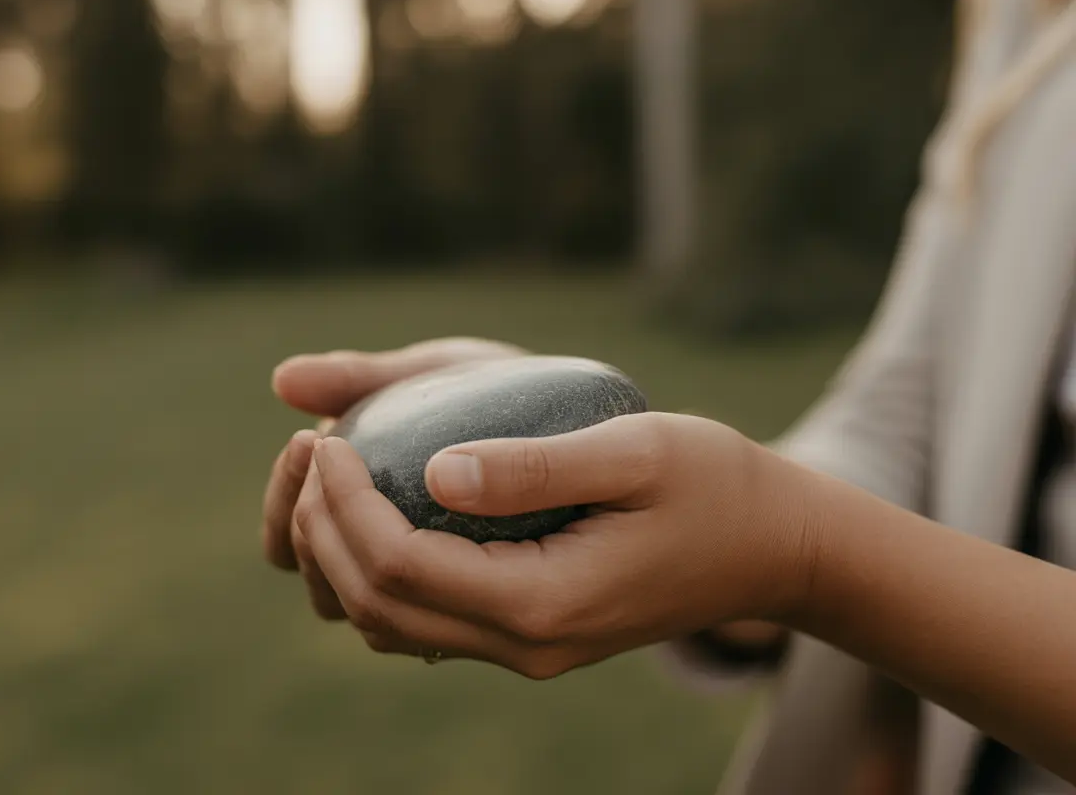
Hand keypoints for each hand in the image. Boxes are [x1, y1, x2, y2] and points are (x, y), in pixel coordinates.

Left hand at [298, 412, 817, 678]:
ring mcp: (521, 648)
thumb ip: (536, 466)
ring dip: (337, 555)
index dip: (342, 503)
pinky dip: (374, 569)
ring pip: (387, 624)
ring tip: (328, 477)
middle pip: (374, 607)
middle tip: (312, 451)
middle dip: (319, 530)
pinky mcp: (524, 632)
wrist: (772, 549)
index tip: (328, 437)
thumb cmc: (714, 485)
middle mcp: (521, 644)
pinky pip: (421, 618)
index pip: (397, 566)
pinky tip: (377, 504)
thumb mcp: (638, 452)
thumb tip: (433, 471)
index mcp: (543, 602)